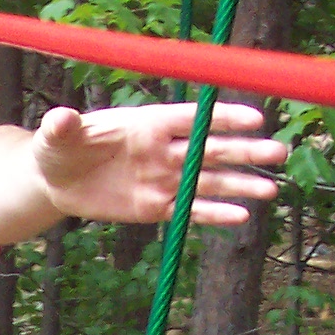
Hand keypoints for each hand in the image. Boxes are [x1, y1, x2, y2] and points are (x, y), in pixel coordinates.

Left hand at [33, 102, 286, 227]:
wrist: (56, 180)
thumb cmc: (59, 149)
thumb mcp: (57, 138)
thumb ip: (65, 127)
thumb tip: (60, 117)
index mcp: (148, 124)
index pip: (192, 119)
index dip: (222, 118)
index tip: (254, 118)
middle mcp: (163, 150)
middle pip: (211, 149)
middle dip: (244, 151)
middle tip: (278, 152)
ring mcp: (162, 179)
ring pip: (207, 181)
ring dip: (239, 185)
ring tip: (270, 190)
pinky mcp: (155, 207)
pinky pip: (189, 210)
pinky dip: (213, 213)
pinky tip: (240, 217)